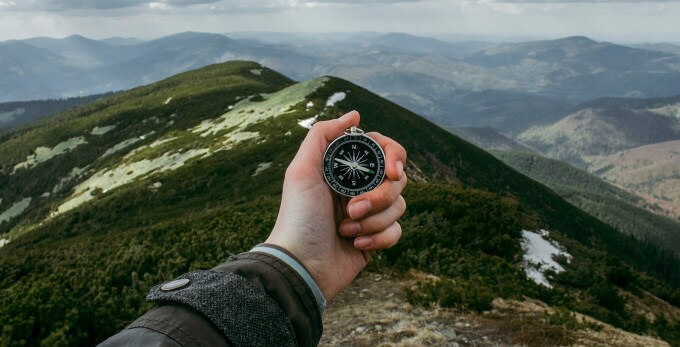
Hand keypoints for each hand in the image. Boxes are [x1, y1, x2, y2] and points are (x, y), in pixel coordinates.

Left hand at [266, 110, 407, 299]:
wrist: (301, 265)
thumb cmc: (298, 217)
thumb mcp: (302, 170)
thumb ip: (323, 135)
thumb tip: (355, 114)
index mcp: (344, 169)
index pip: (384, 151)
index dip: (394, 158)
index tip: (392, 172)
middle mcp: (359, 188)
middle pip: (397, 179)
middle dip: (378, 197)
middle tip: (353, 209)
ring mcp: (369, 214)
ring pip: (399, 206)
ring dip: (374, 221)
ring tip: (346, 230)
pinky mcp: (375, 239)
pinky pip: (397, 231)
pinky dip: (379, 239)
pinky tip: (356, 245)